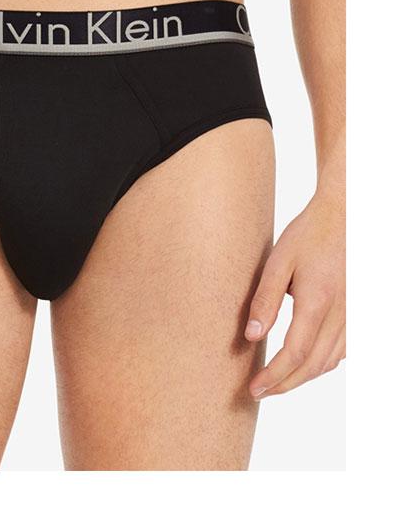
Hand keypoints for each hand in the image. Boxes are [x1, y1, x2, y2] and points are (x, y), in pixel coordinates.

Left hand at [245, 189, 344, 398]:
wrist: (344, 216)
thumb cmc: (308, 235)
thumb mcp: (278, 261)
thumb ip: (264, 300)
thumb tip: (251, 336)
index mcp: (318, 302)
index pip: (294, 354)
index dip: (274, 377)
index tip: (254, 388)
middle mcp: (340, 315)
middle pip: (312, 366)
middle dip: (284, 385)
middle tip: (260, 392)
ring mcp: (353, 316)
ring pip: (329, 362)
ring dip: (302, 377)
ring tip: (276, 381)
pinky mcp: (357, 313)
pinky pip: (342, 351)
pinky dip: (321, 364)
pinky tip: (304, 362)